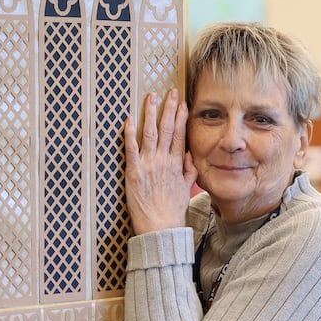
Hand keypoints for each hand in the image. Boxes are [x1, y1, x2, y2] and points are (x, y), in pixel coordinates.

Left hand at [124, 89, 197, 234]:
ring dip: (151, 113)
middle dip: (169, 108)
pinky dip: (130, 132)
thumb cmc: (172, 211)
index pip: (180, 135)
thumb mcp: (186, 190)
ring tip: (151, 97)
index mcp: (177, 165)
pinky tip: (129, 119)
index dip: (181, 117)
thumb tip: (190, 156)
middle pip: (168, 129)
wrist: (160, 227)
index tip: (182, 103)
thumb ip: (189, 171)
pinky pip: (131, 148)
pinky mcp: (133, 172)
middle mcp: (164, 161)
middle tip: (170, 93)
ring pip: (151, 133)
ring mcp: (148, 165)